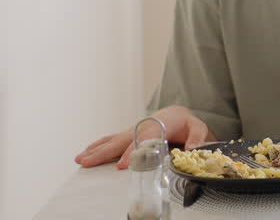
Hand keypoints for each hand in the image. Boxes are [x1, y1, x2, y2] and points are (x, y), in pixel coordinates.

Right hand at [74, 105, 214, 168]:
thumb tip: (191, 148)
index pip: (144, 140)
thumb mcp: (198, 127)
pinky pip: (110, 141)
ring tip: (81, 160)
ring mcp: (132, 131)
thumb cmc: (186, 123)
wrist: (177, 114)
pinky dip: (96, 147)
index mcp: (159, 126)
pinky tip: (84, 155)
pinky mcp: (127, 135)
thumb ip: (197, 136)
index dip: (133, 152)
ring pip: (112, 141)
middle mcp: (141, 128)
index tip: (123, 165)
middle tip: (90, 163)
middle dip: (106, 153)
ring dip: (96, 150)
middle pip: (122, 141)